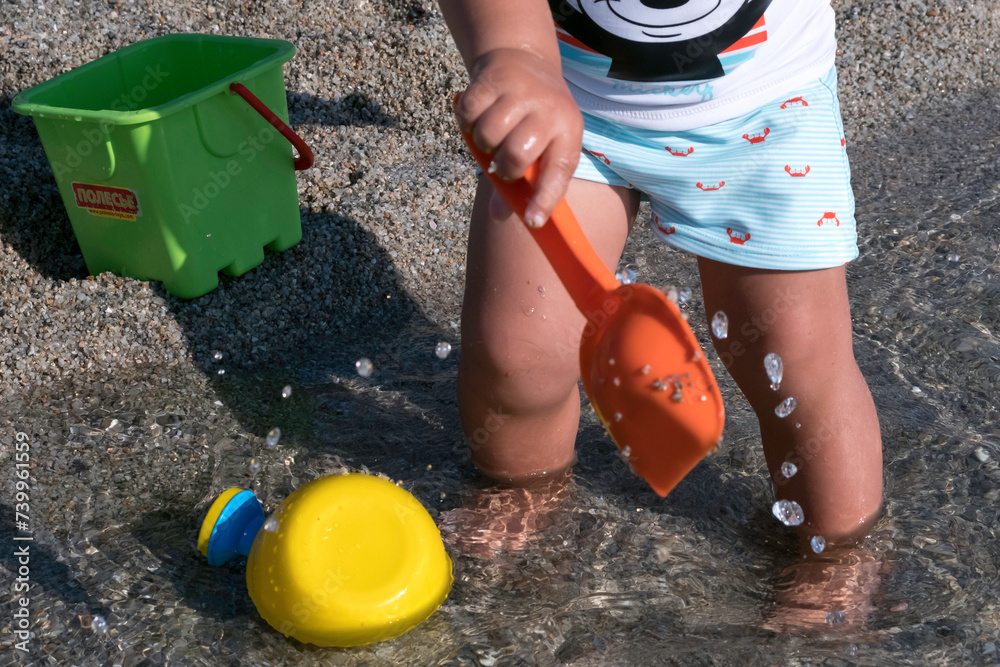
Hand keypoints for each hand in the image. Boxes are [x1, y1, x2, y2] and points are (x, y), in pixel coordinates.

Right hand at [454, 48, 582, 226]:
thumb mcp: (544, 144)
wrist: (524, 59)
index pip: (559, 172)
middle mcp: (547, 110)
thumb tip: (498, 215)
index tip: (533, 221)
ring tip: (491, 138)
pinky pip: (468, 114)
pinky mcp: (491, 80)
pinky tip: (477, 118)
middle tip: (503, 164)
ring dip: (483, 144)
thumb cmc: (536, 116)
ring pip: (488, 135)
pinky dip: (466, 123)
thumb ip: (523, 181)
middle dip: (504, 169)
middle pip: (517, 155)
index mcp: (568, 131)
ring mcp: (519, 92)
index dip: (545, 199)